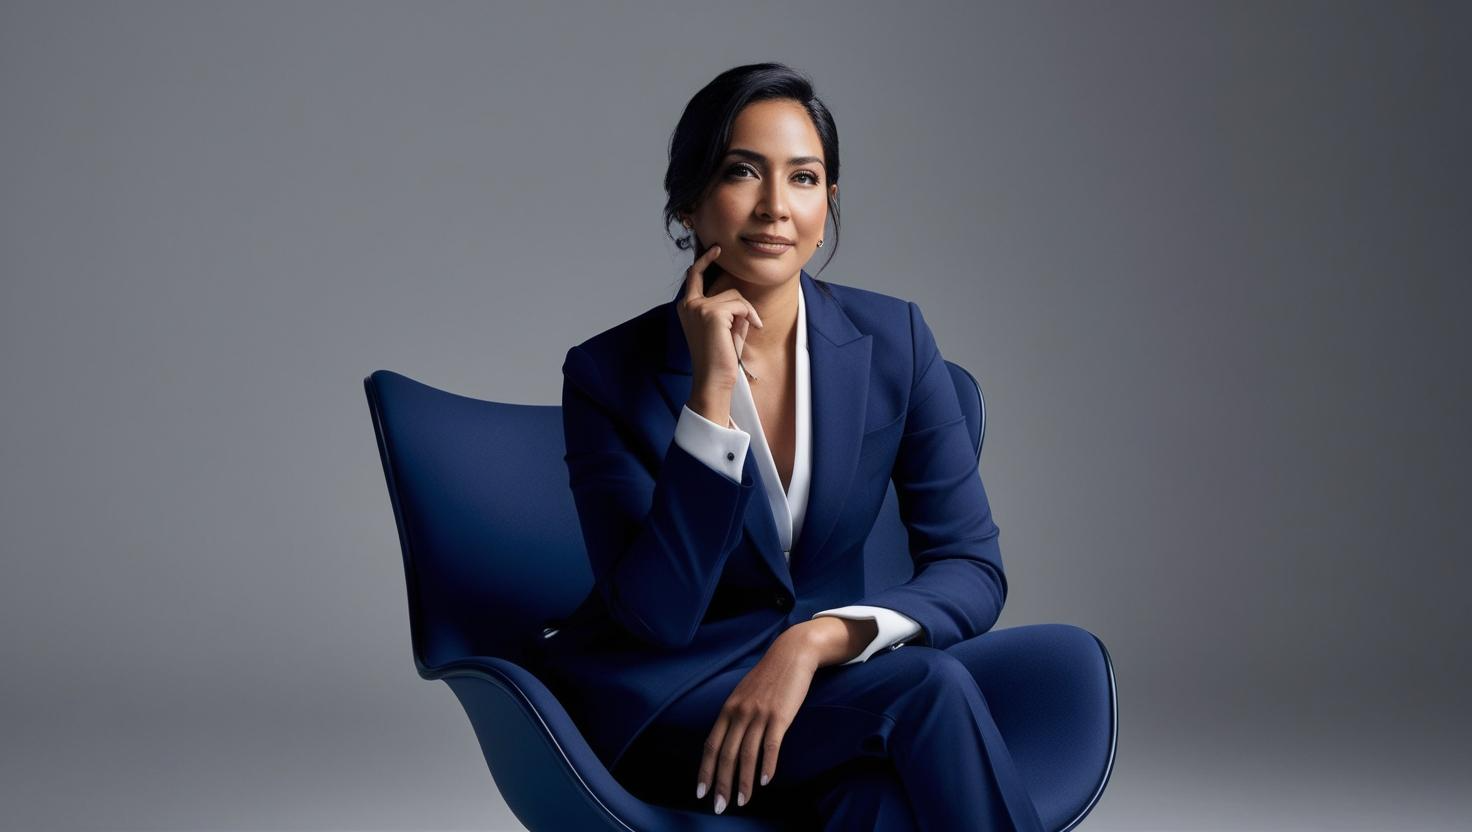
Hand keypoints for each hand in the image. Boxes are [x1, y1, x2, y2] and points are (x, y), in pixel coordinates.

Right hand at [677, 244, 763, 402]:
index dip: (705, 260)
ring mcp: (698, 307)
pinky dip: (750, 316)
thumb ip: (728, 309)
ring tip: (748, 332)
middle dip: (741, 303)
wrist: (714, 379)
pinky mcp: (711, 313)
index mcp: (687, 307)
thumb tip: (740, 294)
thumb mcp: (724, 328)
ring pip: (735, 296)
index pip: (694, 276)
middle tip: (752, 322)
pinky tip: (752, 330)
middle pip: (724, 287)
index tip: (716, 249)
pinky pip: (740, 305)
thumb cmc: (720, 357)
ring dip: (747, 313)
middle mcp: (689, 304)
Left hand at [697, 628, 815, 813]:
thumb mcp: (743, 694)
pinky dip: (767, 765)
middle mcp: (740, 712)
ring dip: (744, 782)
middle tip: (720, 807)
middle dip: (721, 784)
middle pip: (726, 754)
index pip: (711, 745)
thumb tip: (726, 741)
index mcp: (728, 709)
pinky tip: (766, 781)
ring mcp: (760, 714)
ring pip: (747, 755)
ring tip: (742, 801)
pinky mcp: (780, 716)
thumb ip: (734, 715)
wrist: (791, 654)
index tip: (701, 792)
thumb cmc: (768, 677)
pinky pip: (771, 746)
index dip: (705, 770)